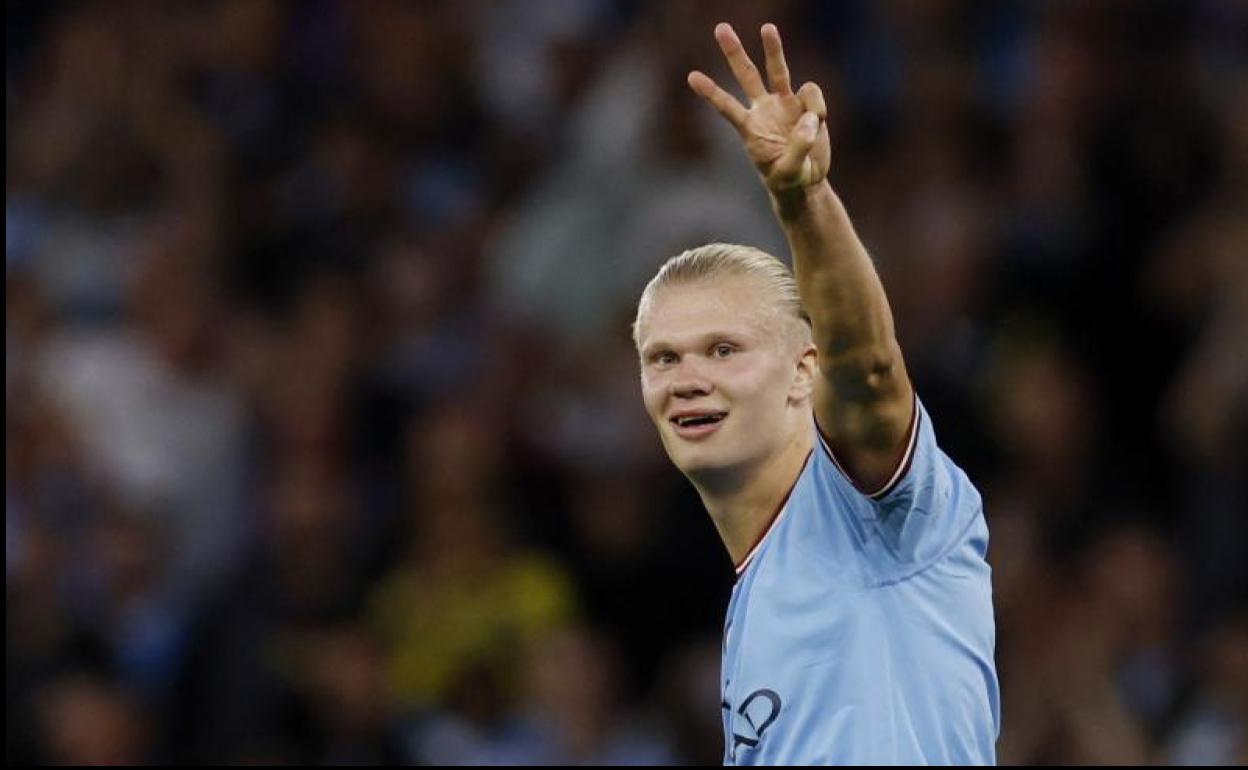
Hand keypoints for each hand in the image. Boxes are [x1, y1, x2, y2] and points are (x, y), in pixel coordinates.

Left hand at [688, 23, 829, 193]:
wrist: (806, 180)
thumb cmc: (789, 178)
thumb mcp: (790, 172)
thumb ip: (798, 148)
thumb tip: (809, 118)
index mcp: (750, 129)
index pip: (727, 107)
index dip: (711, 92)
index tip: (692, 77)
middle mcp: (763, 110)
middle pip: (746, 75)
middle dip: (734, 52)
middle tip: (721, 28)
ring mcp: (784, 104)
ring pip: (777, 70)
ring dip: (772, 48)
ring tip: (766, 28)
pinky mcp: (805, 105)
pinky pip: (811, 94)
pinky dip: (817, 106)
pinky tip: (818, 123)